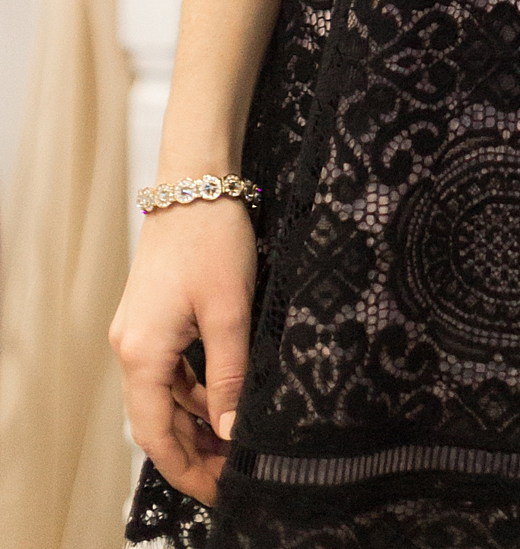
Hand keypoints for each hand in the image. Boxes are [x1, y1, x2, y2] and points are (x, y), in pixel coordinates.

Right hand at [110, 197, 255, 504]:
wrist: (195, 181)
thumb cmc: (213, 239)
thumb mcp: (230, 311)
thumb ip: (230, 375)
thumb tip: (233, 431)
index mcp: (142, 354)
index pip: (156, 437)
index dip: (187, 469)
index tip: (220, 492)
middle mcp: (131, 349)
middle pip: (156, 422)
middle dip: (193, 453)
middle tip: (234, 475)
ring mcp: (139, 333)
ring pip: (164, 398)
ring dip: (195, 424)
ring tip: (236, 446)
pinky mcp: (153, 318)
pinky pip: (170, 372)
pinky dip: (194, 393)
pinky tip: (224, 402)